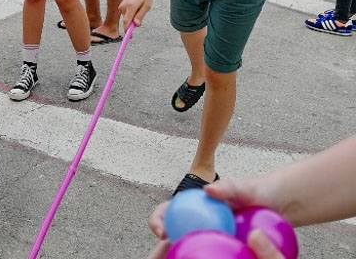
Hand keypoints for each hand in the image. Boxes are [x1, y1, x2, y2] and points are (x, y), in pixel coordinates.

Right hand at [119, 0, 151, 28]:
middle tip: (143, 10)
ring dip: (134, 16)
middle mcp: (124, 7)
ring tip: (140, 6)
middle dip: (134, 22)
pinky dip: (132, 13)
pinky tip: (136, 5)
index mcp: (131, 7)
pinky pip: (127, 15)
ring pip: (128, 18)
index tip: (130, 38)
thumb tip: (136, 25)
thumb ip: (141, 15)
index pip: (127, 22)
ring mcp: (121, 7)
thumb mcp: (147, 5)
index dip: (128, 31)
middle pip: (128, 21)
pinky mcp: (121, 7)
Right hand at [147, 177, 285, 257]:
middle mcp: (198, 222)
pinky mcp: (224, 250)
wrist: (280, 205)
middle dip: (160, 251)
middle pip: (172, 237)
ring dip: (177, 257)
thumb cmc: (259, 192)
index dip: (157, 220)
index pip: (167, 212)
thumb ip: (228, 187)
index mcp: (194, 206)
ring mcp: (210, 237)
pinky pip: (210, 256)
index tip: (161, 231)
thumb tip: (209, 189)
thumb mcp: (244, 187)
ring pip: (188, 250)